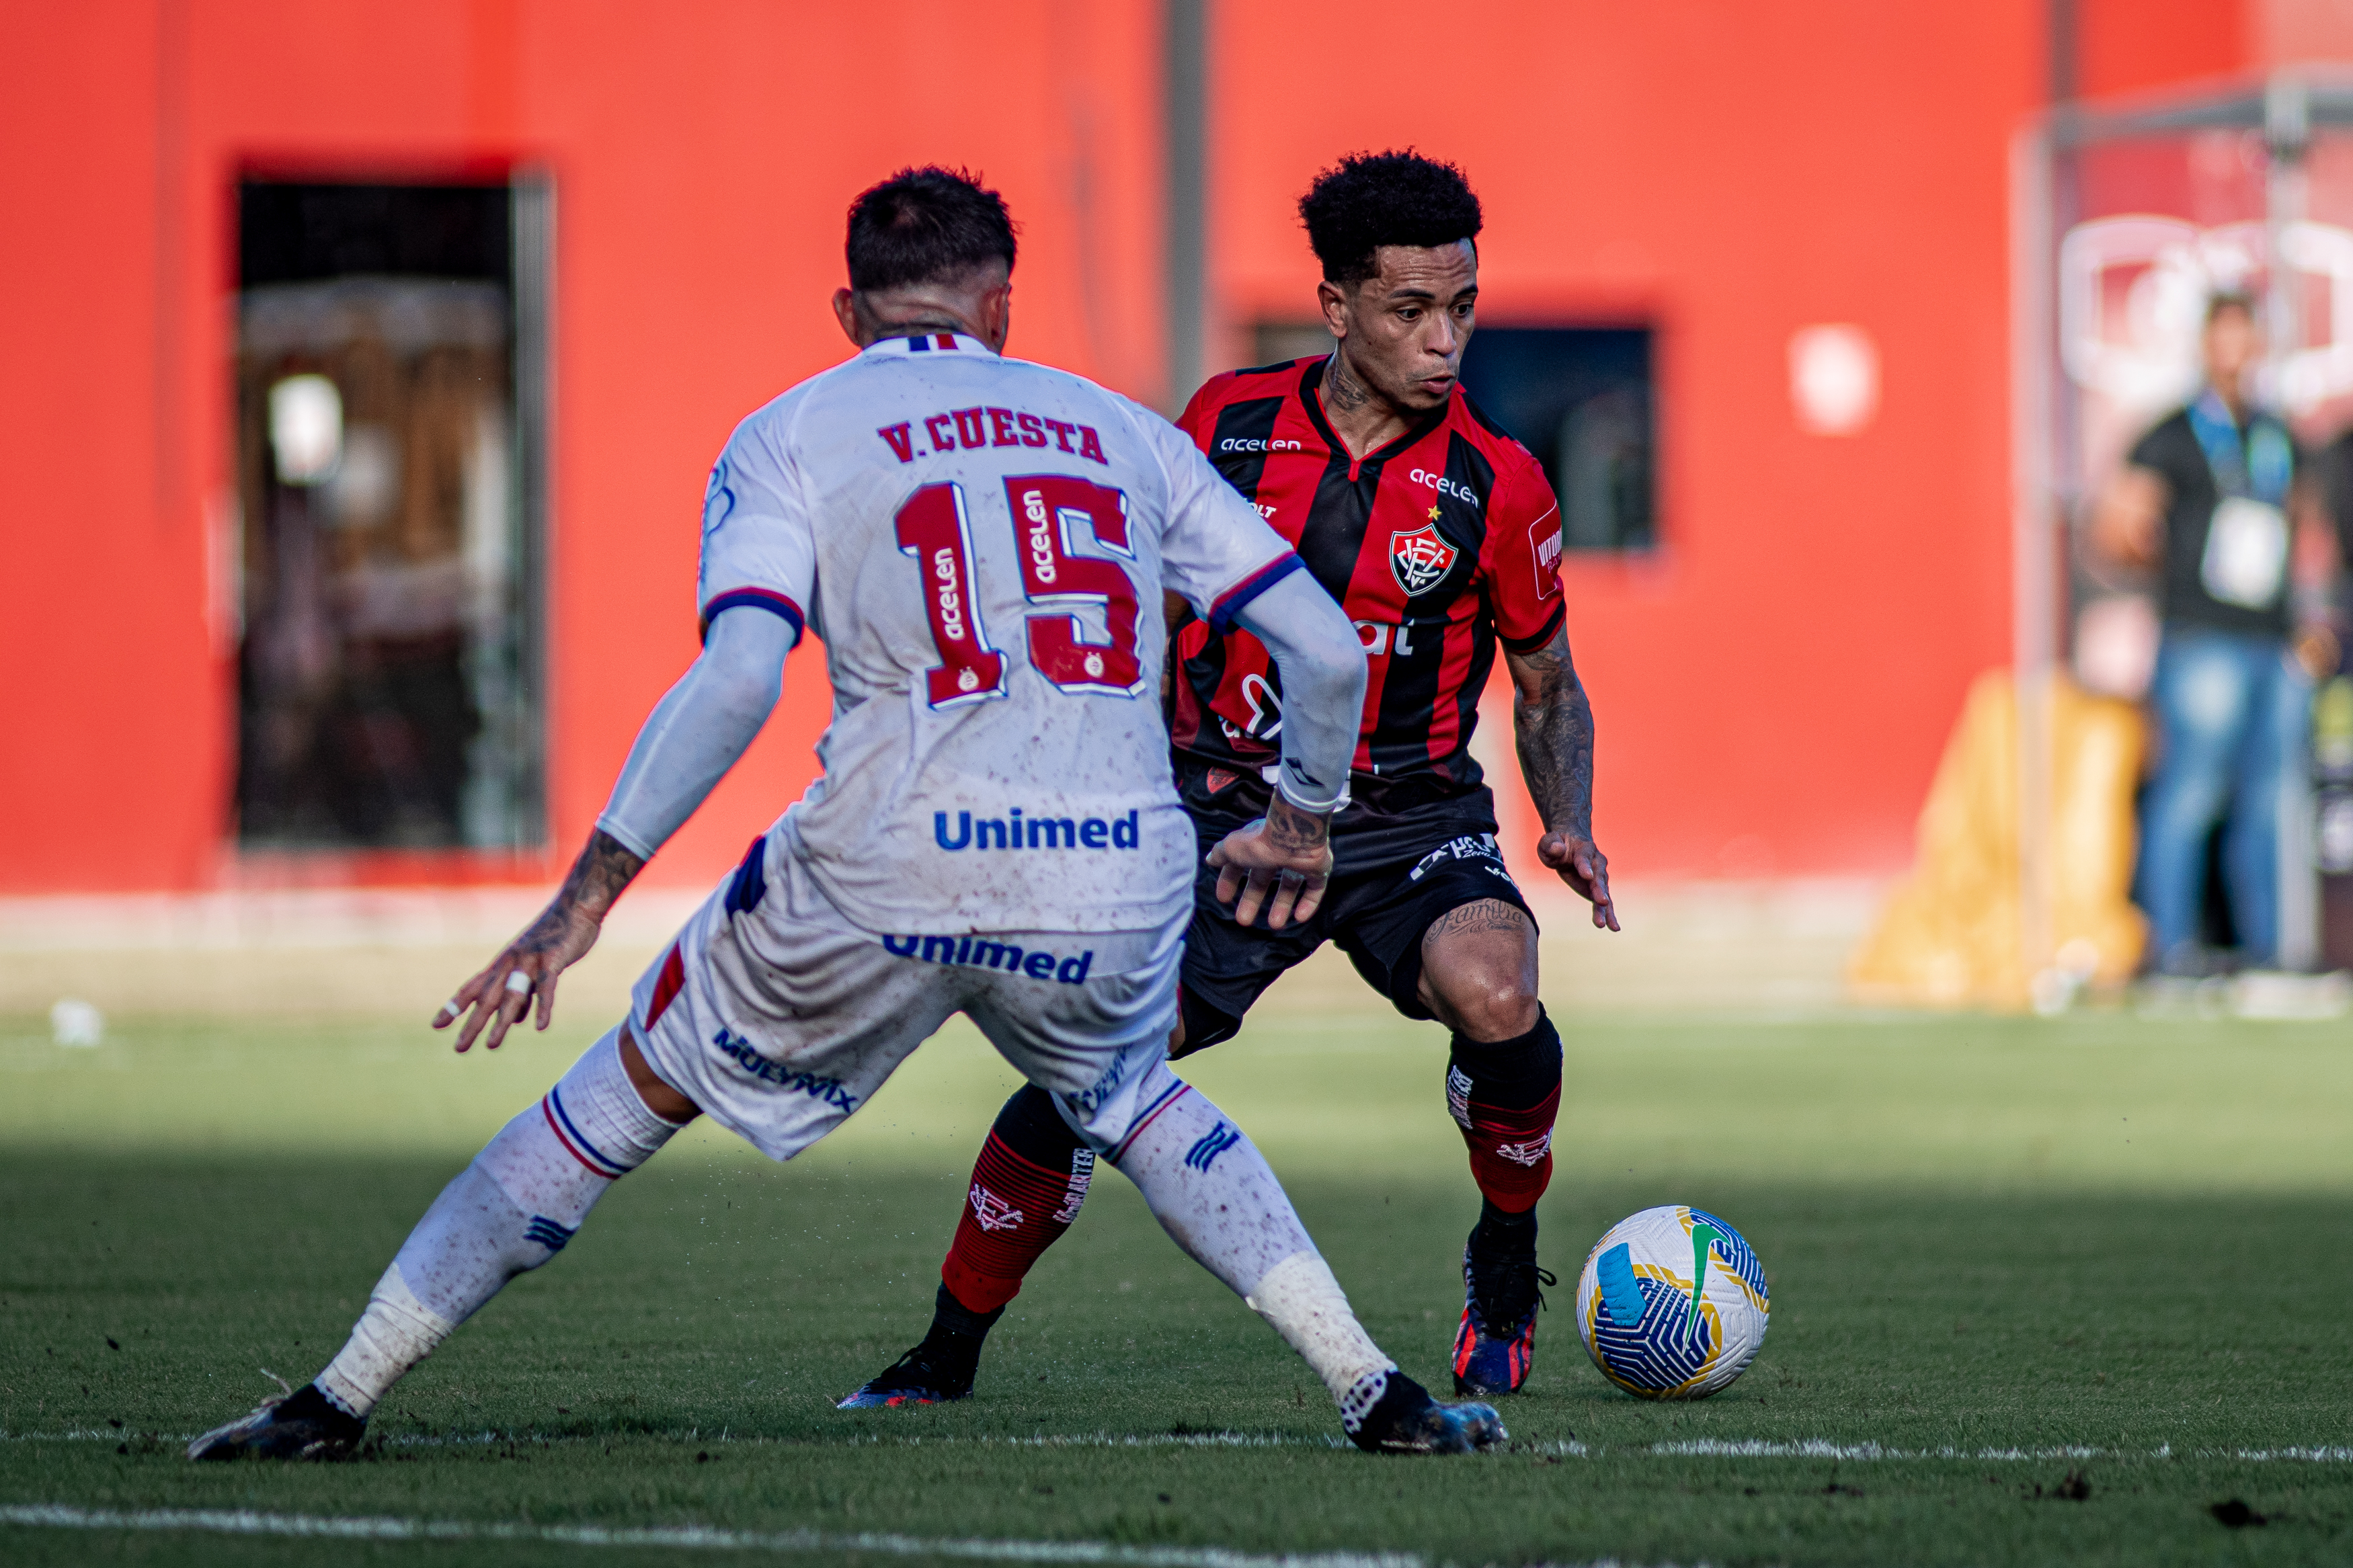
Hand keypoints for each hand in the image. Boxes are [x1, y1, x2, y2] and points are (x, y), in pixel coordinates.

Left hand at [434, 897, 604, 1052]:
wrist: (576, 907)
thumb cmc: (554, 938)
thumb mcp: (532, 967)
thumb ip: (522, 993)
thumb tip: (514, 1020)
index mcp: (502, 964)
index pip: (472, 987)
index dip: (455, 1006)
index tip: (436, 1025)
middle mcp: (510, 963)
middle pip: (487, 997)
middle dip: (472, 1023)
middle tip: (459, 1048)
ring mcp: (530, 960)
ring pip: (512, 995)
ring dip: (501, 1021)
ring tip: (491, 1045)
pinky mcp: (553, 959)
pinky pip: (547, 986)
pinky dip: (543, 1006)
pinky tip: (541, 1027)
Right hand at [1208, 795, 1333, 928]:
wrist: (1294, 835)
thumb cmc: (1260, 841)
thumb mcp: (1232, 848)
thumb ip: (1221, 854)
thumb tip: (1210, 859)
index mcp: (1256, 846)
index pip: (1241, 865)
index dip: (1231, 881)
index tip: (1224, 899)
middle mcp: (1277, 852)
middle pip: (1264, 880)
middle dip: (1253, 900)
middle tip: (1244, 921)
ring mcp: (1299, 860)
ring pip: (1290, 886)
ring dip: (1282, 906)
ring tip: (1275, 925)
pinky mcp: (1318, 868)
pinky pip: (1314, 889)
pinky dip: (1308, 903)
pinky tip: (1300, 917)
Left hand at [1539, 829, 1618, 930]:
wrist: (1571, 845)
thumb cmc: (1557, 844)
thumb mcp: (1548, 842)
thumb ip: (1551, 844)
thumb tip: (1557, 849)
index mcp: (1584, 849)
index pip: (1584, 859)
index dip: (1585, 867)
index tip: (1587, 876)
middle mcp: (1596, 862)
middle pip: (1598, 877)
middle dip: (1600, 889)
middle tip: (1603, 901)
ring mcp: (1599, 877)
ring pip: (1603, 893)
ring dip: (1604, 909)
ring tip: (1606, 924)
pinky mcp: (1597, 890)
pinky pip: (1604, 903)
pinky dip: (1608, 915)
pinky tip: (1613, 927)